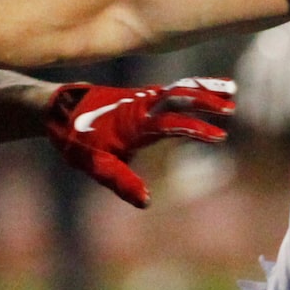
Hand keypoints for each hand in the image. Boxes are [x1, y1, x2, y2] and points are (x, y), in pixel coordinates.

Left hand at [45, 78, 234, 206]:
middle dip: (208, 100)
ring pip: (178, 89)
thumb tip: (146, 201)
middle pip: (180, 97)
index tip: (219, 136)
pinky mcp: (140, 96)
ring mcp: (141, 98)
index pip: (173, 124)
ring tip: (231, 91)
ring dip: (204, 90)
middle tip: (233, 104)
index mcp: (135, 123)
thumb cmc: (75, 139)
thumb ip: (122, 181)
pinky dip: (190, 89)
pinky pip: (171, 90)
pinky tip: (204, 92)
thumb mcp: (95, 165)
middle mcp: (142, 105)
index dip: (197, 129)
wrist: (56, 109)